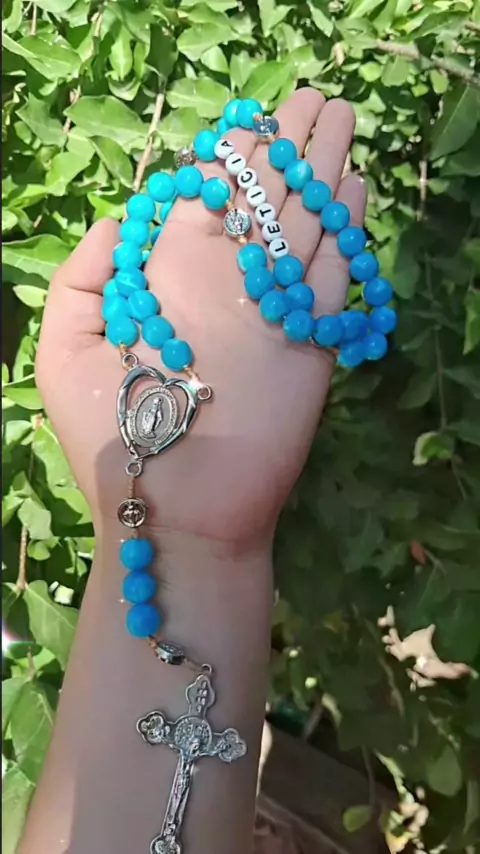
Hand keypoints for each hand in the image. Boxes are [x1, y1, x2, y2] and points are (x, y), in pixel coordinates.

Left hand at [36, 89, 363, 550]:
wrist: (176, 510)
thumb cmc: (111, 436)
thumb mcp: (63, 350)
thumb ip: (81, 276)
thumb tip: (120, 219)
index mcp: (169, 276)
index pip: (205, 198)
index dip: (227, 156)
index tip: (246, 121)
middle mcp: (224, 284)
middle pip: (262, 199)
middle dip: (286, 145)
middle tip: (314, 98)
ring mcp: (271, 311)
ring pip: (302, 223)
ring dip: (322, 168)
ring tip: (338, 118)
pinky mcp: (310, 343)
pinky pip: (332, 274)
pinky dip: (346, 228)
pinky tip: (355, 186)